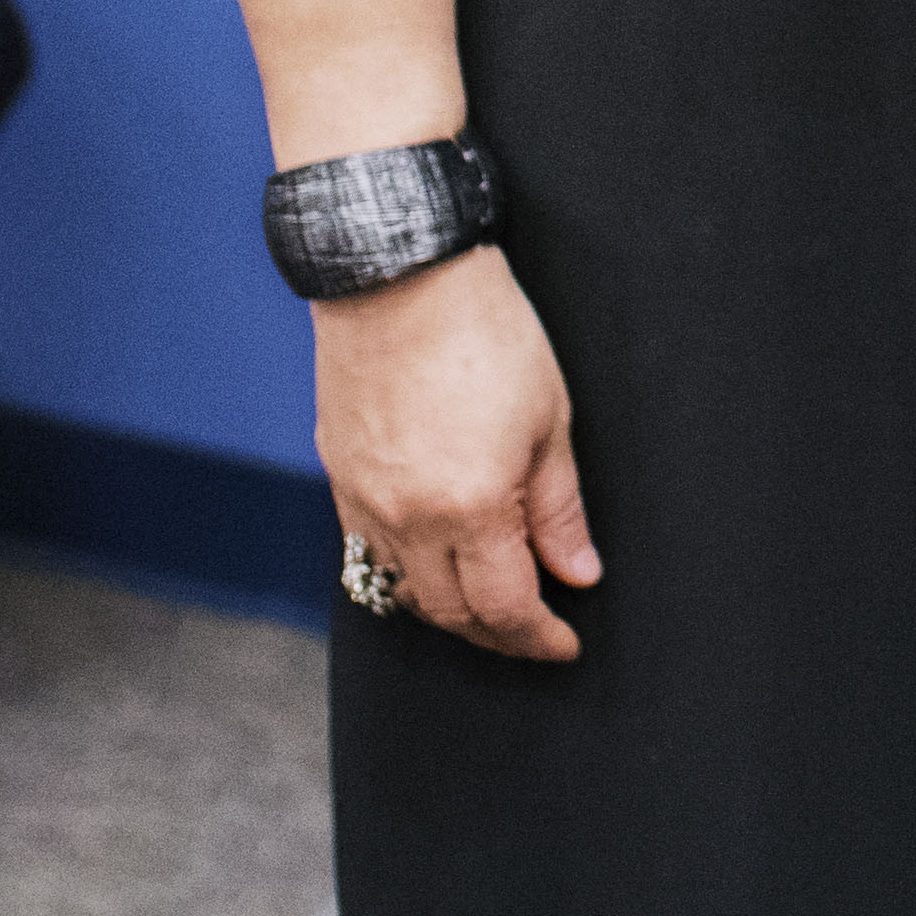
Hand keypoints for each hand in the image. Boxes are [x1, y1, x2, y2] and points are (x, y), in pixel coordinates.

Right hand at [322, 238, 599, 663]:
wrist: (398, 272)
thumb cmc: (487, 332)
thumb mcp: (548, 419)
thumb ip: (559, 509)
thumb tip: (578, 574)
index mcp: (469, 508)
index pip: (505, 608)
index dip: (539, 637)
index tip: (565, 643)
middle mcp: (407, 519)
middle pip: (450, 613)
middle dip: (497, 634)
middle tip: (534, 630)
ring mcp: (363, 500)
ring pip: (403, 590)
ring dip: (448, 607)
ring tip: (489, 598)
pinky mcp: (337, 475)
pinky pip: (367, 550)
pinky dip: (405, 569)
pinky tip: (436, 555)